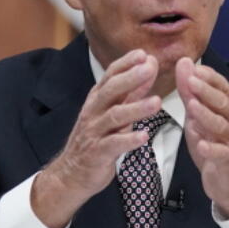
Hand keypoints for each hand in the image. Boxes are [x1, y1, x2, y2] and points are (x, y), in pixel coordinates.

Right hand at [31, 49, 159, 227]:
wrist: (71, 173)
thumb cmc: (96, 139)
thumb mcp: (112, 113)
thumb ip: (130, 94)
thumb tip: (148, 71)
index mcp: (97, 100)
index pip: (110, 76)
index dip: (126, 64)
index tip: (143, 54)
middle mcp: (94, 112)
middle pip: (111, 91)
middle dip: (131, 78)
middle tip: (150, 68)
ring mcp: (94, 132)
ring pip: (114, 116)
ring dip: (136, 108)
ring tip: (157, 102)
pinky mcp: (97, 153)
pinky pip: (113, 145)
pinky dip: (129, 140)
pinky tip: (144, 136)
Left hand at [177, 58, 228, 217]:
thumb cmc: (215, 144)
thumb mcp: (198, 116)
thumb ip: (190, 92)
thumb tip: (184, 64)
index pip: (222, 86)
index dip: (208, 77)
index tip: (193, 68)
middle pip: (223, 103)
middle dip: (206, 91)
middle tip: (191, 80)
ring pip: (222, 125)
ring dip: (206, 115)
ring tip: (192, 107)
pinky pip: (222, 153)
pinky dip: (211, 148)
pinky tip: (201, 144)